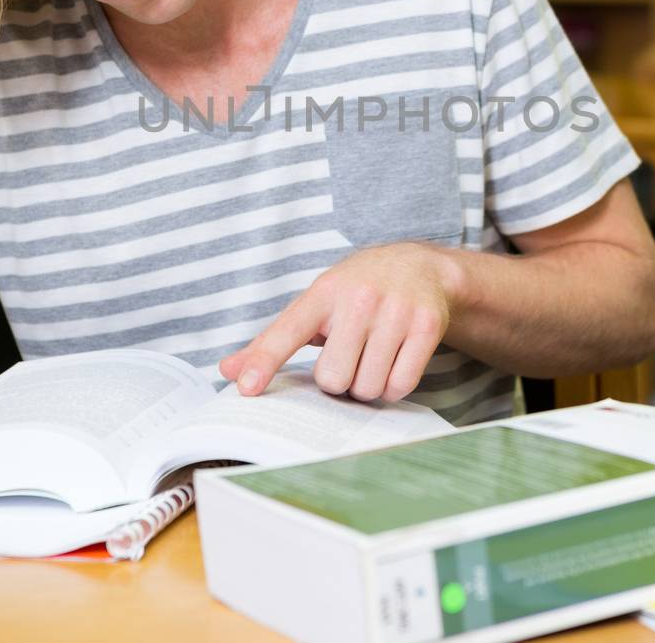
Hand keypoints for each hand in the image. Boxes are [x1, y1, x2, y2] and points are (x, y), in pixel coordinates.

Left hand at [219, 243, 457, 402]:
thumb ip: (273, 340)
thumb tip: (229, 371)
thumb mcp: (315, 305)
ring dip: (367, 386)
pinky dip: (394, 387)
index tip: (246, 388)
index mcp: (323, 293)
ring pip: (367, 387)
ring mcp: (395, 311)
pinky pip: (401, 385)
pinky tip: (393, 364)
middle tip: (347, 359)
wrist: (420, 266)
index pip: (286, 331)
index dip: (264, 362)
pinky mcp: (426, 326)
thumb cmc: (357, 292)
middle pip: (332, 378)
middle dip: (338, 381)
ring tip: (371, 359)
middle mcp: (358, 299)